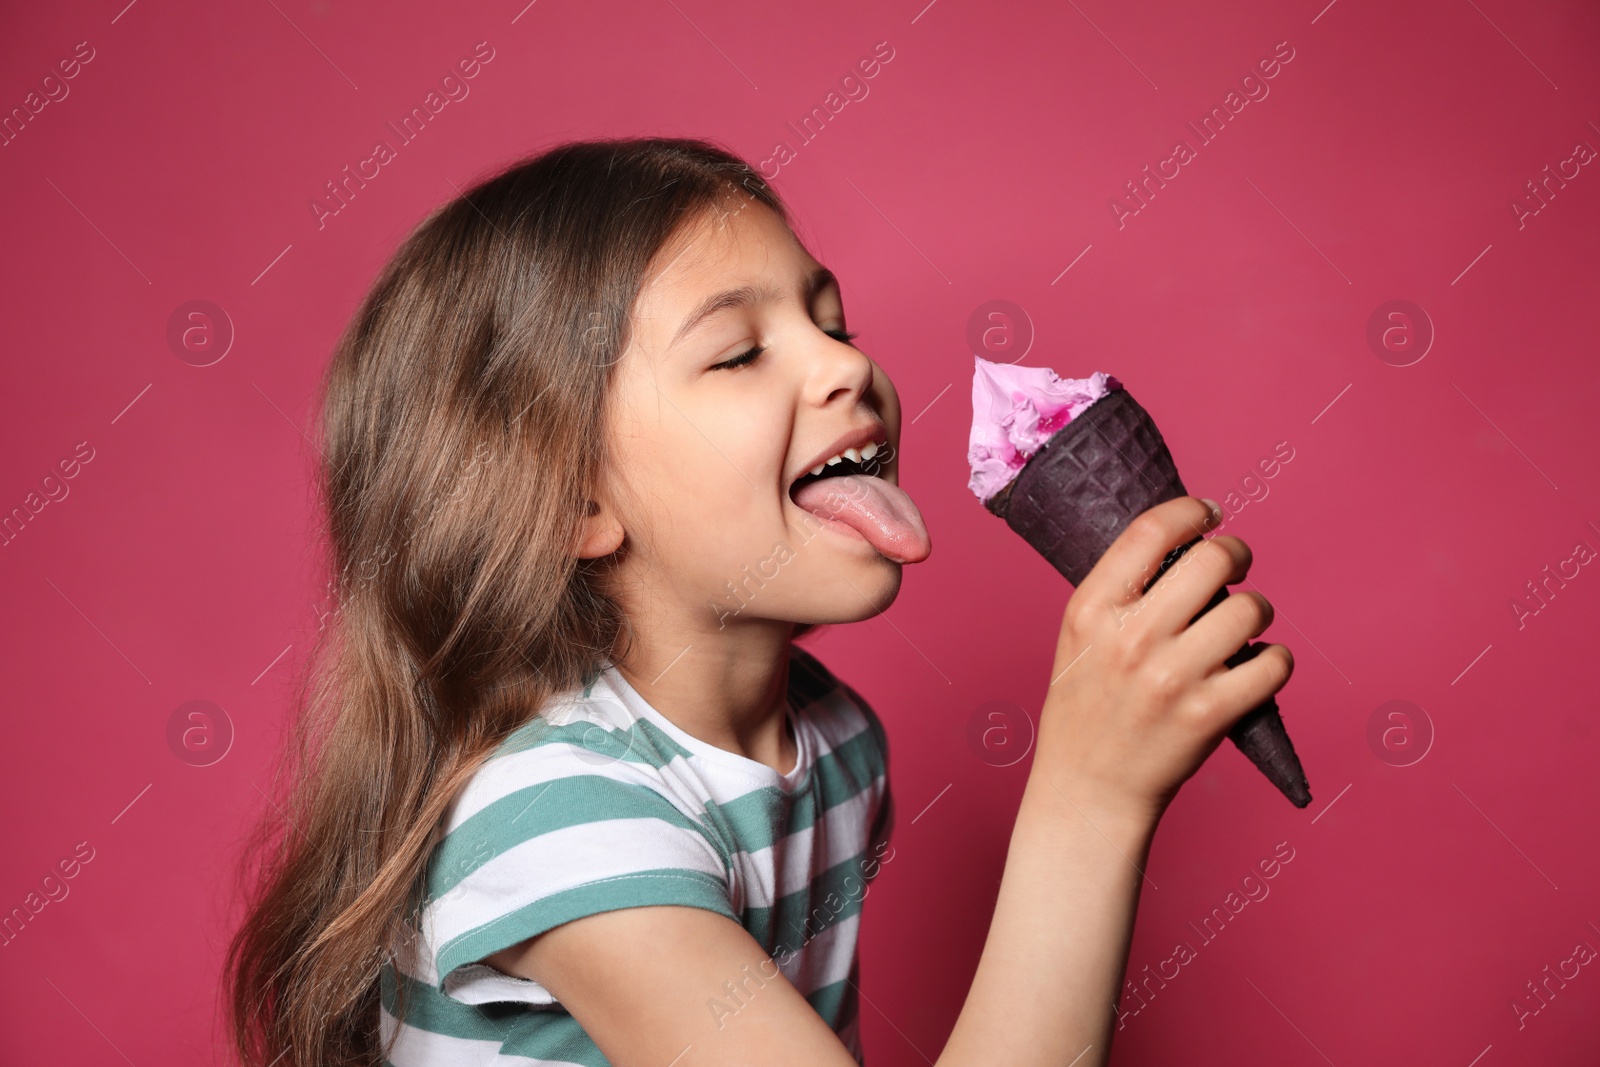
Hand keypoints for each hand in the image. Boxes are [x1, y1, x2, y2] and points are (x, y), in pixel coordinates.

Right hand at [1032, 496, 1293, 827]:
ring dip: (1258, 610)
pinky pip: (1272, 664)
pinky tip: (1257, 666)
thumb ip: (1121, 590)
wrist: (1088, 787)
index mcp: (1091, 609)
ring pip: (1250, 609)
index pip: (1151, 531)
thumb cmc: (1087, 705)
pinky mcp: (1209, 715)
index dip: (1191, 512)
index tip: (1208, 515)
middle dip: (1236, 554)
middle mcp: (1131, 638)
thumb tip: (1185, 541)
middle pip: (1211, 560)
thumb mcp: (1080, 636)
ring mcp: (1172, 678)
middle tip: (1236, 565)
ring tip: (1244, 625)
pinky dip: (1274, 661)